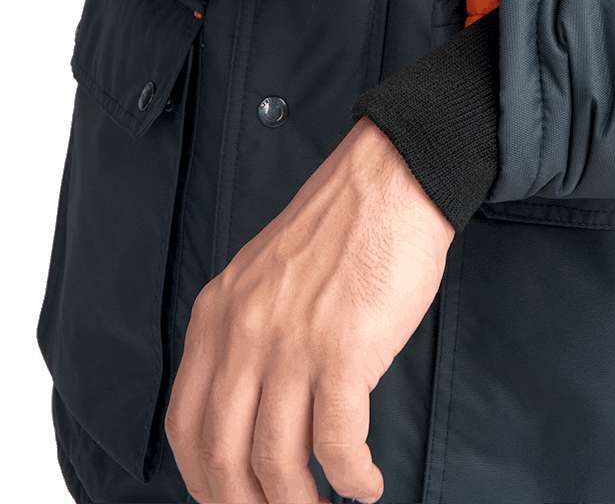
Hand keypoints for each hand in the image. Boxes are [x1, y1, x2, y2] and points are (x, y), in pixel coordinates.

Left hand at [165, 117, 453, 503]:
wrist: (390, 181)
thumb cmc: (341, 231)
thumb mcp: (264, 275)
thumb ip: (246, 333)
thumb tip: (251, 410)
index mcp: (218, 313)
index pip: (185, 423)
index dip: (203, 479)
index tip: (229, 499)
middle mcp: (243, 332)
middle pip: (222, 455)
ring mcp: (291, 343)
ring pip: (276, 462)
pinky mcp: (343, 351)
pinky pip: (338, 444)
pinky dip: (352, 478)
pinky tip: (365, 482)